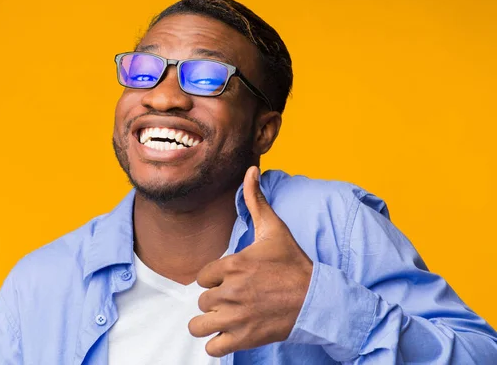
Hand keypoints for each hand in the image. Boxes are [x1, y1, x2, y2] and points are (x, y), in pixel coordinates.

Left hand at [188, 166, 312, 356]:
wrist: (318, 299)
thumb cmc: (294, 264)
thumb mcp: (275, 229)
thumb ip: (256, 200)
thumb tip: (250, 170)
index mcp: (233, 265)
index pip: (202, 277)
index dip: (214, 279)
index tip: (231, 279)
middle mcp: (230, 292)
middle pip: (201, 300)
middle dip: (214, 300)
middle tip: (234, 298)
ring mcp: (236, 317)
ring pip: (198, 324)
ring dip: (209, 323)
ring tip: (224, 317)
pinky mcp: (244, 339)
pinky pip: (212, 348)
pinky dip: (217, 344)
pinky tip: (230, 334)